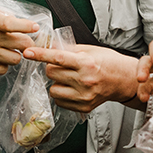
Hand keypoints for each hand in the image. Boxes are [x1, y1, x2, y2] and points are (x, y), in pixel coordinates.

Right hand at [0, 4, 38, 75]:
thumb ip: (0, 15)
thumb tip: (18, 20)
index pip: (11, 24)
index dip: (26, 26)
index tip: (35, 27)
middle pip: (22, 44)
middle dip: (27, 43)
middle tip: (26, 42)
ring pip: (16, 59)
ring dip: (16, 55)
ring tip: (9, 50)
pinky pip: (3, 70)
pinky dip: (4, 65)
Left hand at [23, 44, 137, 112]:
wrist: (124, 80)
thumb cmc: (109, 63)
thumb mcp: (90, 50)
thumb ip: (69, 49)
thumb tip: (49, 45)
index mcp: (86, 63)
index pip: (58, 58)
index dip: (40, 55)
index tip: (28, 53)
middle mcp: (84, 81)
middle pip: (52, 73)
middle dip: (52, 67)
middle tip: (64, 66)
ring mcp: (84, 96)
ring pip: (53, 89)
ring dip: (56, 82)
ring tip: (69, 78)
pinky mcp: (83, 107)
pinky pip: (60, 101)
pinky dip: (62, 94)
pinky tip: (72, 88)